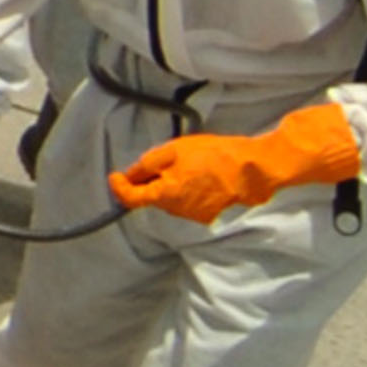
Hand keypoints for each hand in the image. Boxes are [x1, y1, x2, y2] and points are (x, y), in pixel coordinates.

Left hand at [111, 103, 360, 224]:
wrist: (251, 170)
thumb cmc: (214, 156)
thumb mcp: (174, 151)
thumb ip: (148, 165)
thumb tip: (129, 174)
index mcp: (165, 195)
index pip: (130, 199)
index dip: (119, 187)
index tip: (115, 176)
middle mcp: (176, 211)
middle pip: (151, 198)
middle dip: (148, 183)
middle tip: (158, 163)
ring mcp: (194, 215)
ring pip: (170, 200)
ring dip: (169, 186)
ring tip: (187, 165)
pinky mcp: (209, 214)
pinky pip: (188, 203)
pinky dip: (186, 191)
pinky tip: (200, 175)